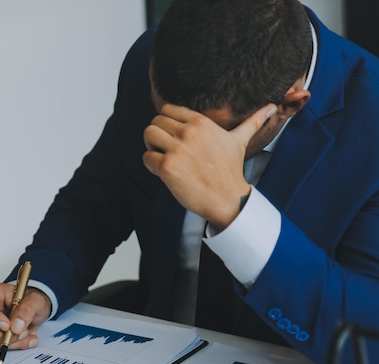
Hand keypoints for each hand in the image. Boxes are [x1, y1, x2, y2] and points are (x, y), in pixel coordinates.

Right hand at [0, 283, 51, 349]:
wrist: (39, 309)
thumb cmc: (33, 300)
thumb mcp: (36, 300)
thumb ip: (27, 310)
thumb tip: (16, 326)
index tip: (7, 325)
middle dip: (5, 335)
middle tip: (22, 333)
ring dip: (14, 341)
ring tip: (28, 333)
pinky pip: (3, 345)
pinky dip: (18, 344)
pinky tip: (29, 337)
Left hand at [143, 102, 276, 229]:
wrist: (228, 199)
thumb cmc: (231, 172)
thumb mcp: (240, 142)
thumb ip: (252, 122)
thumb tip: (273, 107)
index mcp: (201, 123)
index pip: (168, 109)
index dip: (166, 122)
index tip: (173, 137)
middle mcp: (188, 132)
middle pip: (155, 120)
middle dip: (157, 135)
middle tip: (165, 150)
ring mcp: (177, 149)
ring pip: (148, 134)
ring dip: (151, 146)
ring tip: (161, 159)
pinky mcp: (168, 167)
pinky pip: (147, 157)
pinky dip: (150, 165)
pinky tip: (163, 173)